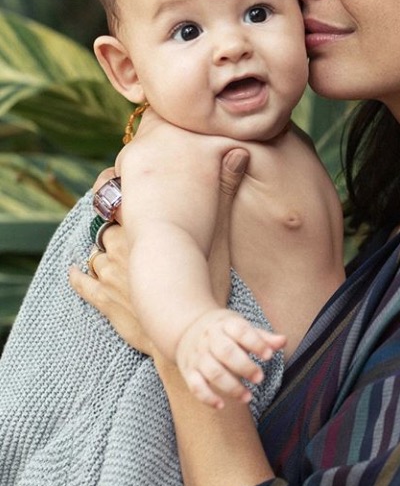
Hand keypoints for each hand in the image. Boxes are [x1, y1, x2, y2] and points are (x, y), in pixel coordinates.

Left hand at [70, 148, 251, 352]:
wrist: (190, 334)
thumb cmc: (207, 285)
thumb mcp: (220, 237)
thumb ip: (224, 192)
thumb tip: (238, 152)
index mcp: (143, 227)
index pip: (118, 196)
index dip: (116, 186)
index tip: (118, 180)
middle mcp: (120, 246)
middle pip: (105, 224)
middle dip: (112, 220)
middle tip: (121, 216)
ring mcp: (109, 274)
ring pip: (95, 252)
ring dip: (102, 250)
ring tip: (112, 247)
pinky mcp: (105, 300)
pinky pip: (83, 285)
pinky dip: (79, 277)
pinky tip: (75, 271)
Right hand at [175, 309, 285, 408]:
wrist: (188, 328)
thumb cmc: (223, 330)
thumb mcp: (241, 326)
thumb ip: (262, 337)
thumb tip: (283, 341)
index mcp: (225, 325)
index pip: (241, 331)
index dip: (255, 343)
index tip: (269, 355)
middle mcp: (210, 339)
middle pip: (226, 352)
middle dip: (244, 367)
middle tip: (260, 379)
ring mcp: (198, 356)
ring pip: (212, 372)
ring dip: (231, 387)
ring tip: (248, 397)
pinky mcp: (189, 371)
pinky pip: (195, 386)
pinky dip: (207, 397)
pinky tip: (221, 405)